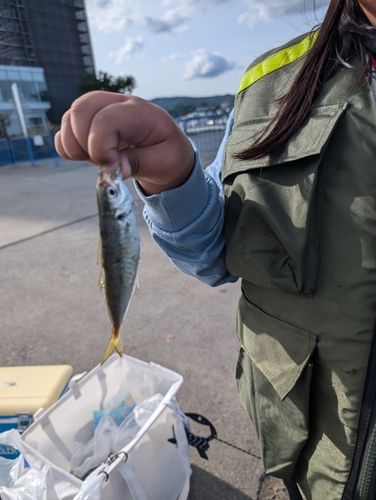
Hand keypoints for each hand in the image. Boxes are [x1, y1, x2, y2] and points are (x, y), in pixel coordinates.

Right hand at [55, 91, 194, 194]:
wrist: (167, 153)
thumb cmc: (168, 155)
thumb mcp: (164, 162)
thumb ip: (139, 163)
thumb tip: (115, 167)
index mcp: (139, 111)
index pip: (106, 119)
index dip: (101, 147)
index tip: (115, 166)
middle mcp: (116, 103)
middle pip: (80, 110)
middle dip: (84, 144)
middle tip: (105, 163)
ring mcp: (100, 110)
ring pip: (69, 119)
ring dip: (76, 146)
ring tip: (99, 160)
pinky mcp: (89, 122)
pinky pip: (65, 131)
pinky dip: (70, 148)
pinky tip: (90, 157)